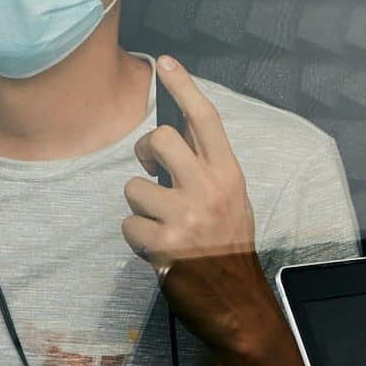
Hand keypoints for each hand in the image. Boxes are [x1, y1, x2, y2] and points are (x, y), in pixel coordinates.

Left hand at [122, 57, 269, 356]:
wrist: (237, 302)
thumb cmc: (228, 247)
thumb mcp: (231, 200)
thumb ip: (206, 171)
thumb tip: (167, 143)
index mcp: (230, 175)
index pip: (206, 119)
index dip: (184, 87)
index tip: (164, 62)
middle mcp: (210, 189)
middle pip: (160, 139)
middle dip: (145, 153)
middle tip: (151, 171)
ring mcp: (188, 216)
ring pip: (134, 186)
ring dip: (139, 208)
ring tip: (161, 227)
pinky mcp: (166, 244)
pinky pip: (128, 225)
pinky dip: (136, 239)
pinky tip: (157, 250)